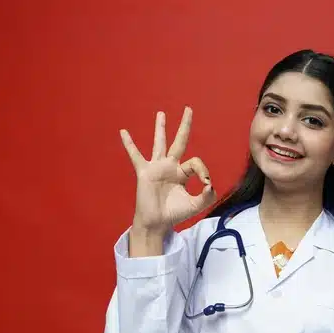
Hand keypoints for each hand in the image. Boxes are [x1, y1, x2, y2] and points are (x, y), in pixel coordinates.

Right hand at [120, 108, 217, 237]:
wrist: (157, 223)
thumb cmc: (175, 214)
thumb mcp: (195, 205)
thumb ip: (206, 196)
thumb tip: (210, 183)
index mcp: (183, 173)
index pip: (195, 161)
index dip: (203, 170)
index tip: (206, 183)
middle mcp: (170, 166)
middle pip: (180, 141)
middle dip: (185, 125)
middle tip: (189, 109)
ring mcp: (157, 167)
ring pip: (159, 143)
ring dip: (160, 128)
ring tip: (161, 114)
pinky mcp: (144, 172)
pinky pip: (136, 155)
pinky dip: (129, 144)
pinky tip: (123, 132)